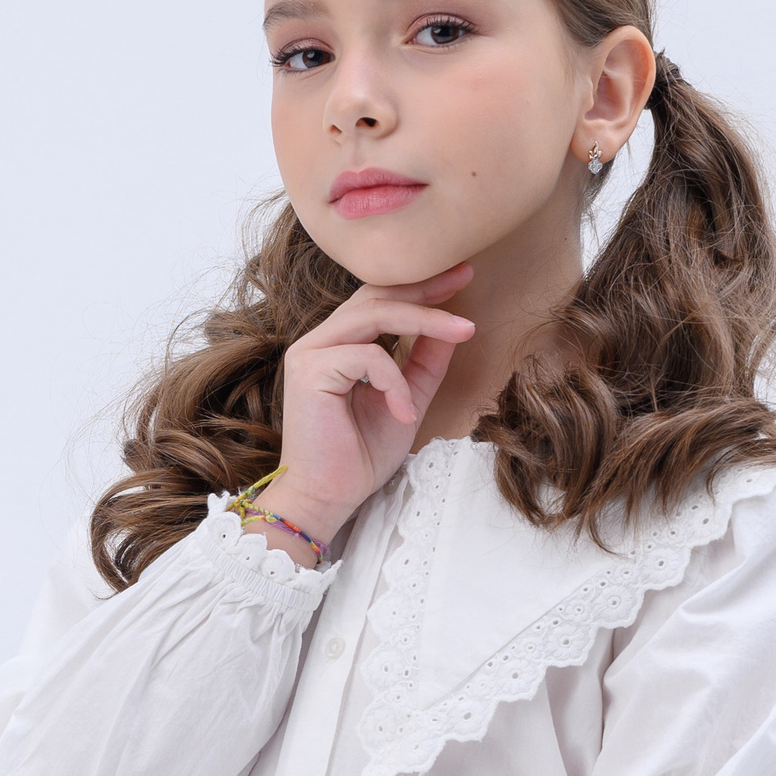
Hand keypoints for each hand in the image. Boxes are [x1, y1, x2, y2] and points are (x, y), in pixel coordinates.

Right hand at [261, 267, 474, 548]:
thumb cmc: (360, 456)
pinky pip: (367, 356)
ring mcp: (310, 353)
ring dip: (424, 321)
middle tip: (466, 278)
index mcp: (339, 345)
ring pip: (373, 314)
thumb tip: (453, 326)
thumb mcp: (408, 400)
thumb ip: (425, 363)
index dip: (420, 288)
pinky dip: (395, 381)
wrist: (328, 498)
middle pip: (376, 296)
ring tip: (463, 332)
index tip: (461, 277)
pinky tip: (404, 412)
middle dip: (425, 288)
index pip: (380, 301)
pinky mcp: (309, 372)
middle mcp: (320, 342)